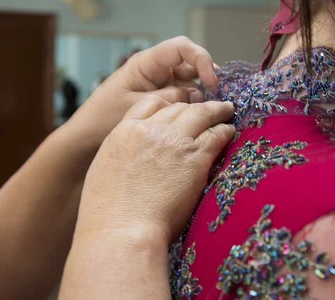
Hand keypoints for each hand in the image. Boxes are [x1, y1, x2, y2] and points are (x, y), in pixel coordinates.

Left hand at [65, 37, 218, 149]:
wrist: (85, 138)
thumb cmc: (103, 118)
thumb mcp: (138, 107)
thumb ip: (169, 99)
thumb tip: (197, 96)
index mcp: (146, 63)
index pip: (182, 48)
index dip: (202, 59)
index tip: (212, 82)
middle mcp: (155, 70)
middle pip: (191, 63)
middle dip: (207, 76)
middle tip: (218, 98)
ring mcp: (159, 84)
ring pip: (190, 81)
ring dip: (202, 93)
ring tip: (211, 111)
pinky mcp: (161, 100)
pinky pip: (184, 96)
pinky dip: (194, 105)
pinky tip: (200, 118)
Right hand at [74, 96, 234, 245]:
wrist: (121, 230)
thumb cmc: (108, 213)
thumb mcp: (104, 170)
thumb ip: (122, 153)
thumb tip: (134, 156)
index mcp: (124, 131)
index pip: (151, 104)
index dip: (170, 105)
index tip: (180, 109)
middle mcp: (149, 130)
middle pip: (179, 107)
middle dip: (195, 106)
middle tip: (208, 109)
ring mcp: (173, 141)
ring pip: (201, 114)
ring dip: (216, 111)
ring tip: (226, 111)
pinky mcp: (195, 157)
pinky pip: (216, 135)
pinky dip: (225, 130)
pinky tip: (230, 131)